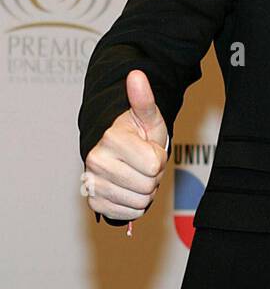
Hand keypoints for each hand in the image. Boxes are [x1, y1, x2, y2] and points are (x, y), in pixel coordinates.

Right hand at [82, 69, 168, 220]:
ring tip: (135, 175)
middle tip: (141, 164)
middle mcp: (95, 161)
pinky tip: (127, 189)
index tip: (148, 149)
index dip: (158, 158)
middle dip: (152, 177)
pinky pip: (127, 214)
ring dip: (144, 192)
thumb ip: (144, 100)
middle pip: (148, 186)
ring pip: (140, 202)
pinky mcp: (94, 202)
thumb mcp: (148, 118)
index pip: (154, 165)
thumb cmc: (136, 134)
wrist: (115, 152)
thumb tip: (136, 74)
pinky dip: (133, 205)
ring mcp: (92, 183)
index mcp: (110, 139)